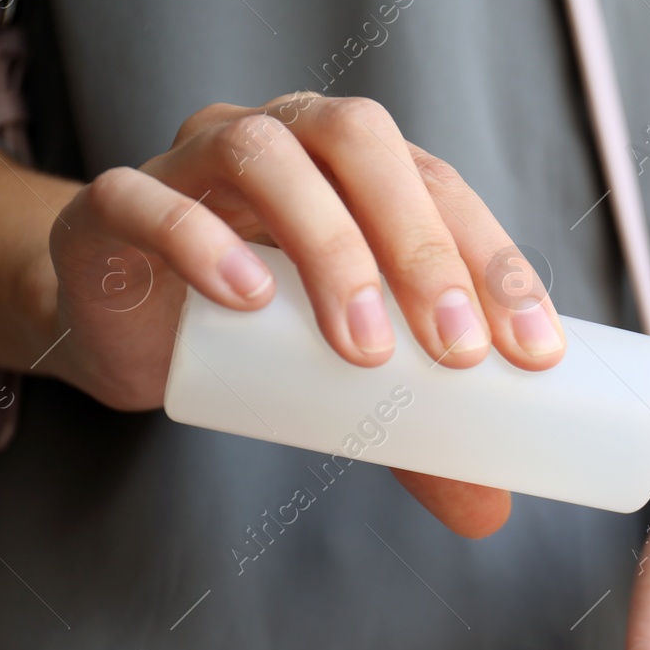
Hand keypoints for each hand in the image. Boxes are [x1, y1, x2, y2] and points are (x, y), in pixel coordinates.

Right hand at [43, 93, 566, 535]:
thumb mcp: (349, 375)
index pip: (443, 188)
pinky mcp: (115, 205)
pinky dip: (197, 238)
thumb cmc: (257, 328)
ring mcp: (192, 158)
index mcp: (360, 163)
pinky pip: (145, 197)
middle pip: (362, 146)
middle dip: (423, 247)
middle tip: (458, 351)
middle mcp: (287, 138)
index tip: (534, 352)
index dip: (494, 260)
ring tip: (364, 348)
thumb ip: (417, 433)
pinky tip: (245, 296)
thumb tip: (490, 512)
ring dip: (328, 244)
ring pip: (263, 155)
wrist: (124, 321)